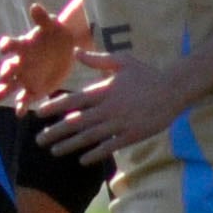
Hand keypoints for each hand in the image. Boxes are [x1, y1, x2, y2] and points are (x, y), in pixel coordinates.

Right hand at [0, 3, 83, 105]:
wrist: (67, 48)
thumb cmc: (56, 33)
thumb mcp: (52, 25)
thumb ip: (43, 18)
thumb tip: (35, 7)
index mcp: (23, 46)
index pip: (10, 46)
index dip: (6, 46)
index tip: (4, 48)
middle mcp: (20, 63)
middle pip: (8, 69)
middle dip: (4, 74)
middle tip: (2, 79)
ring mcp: (25, 77)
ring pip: (11, 86)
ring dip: (4, 90)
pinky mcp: (34, 89)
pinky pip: (25, 99)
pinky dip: (21, 106)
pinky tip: (20, 114)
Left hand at [34, 46, 179, 162]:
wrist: (173, 89)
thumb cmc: (146, 74)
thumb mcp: (122, 60)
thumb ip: (97, 59)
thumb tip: (76, 52)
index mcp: (104, 90)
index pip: (74, 100)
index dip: (54, 107)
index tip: (38, 113)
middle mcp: (108, 108)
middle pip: (76, 122)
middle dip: (56, 132)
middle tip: (39, 139)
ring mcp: (119, 124)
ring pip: (89, 137)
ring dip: (70, 145)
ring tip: (54, 151)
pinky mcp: (131, 136)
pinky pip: (109, 147)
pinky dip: (95, 154)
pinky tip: (82, 160)